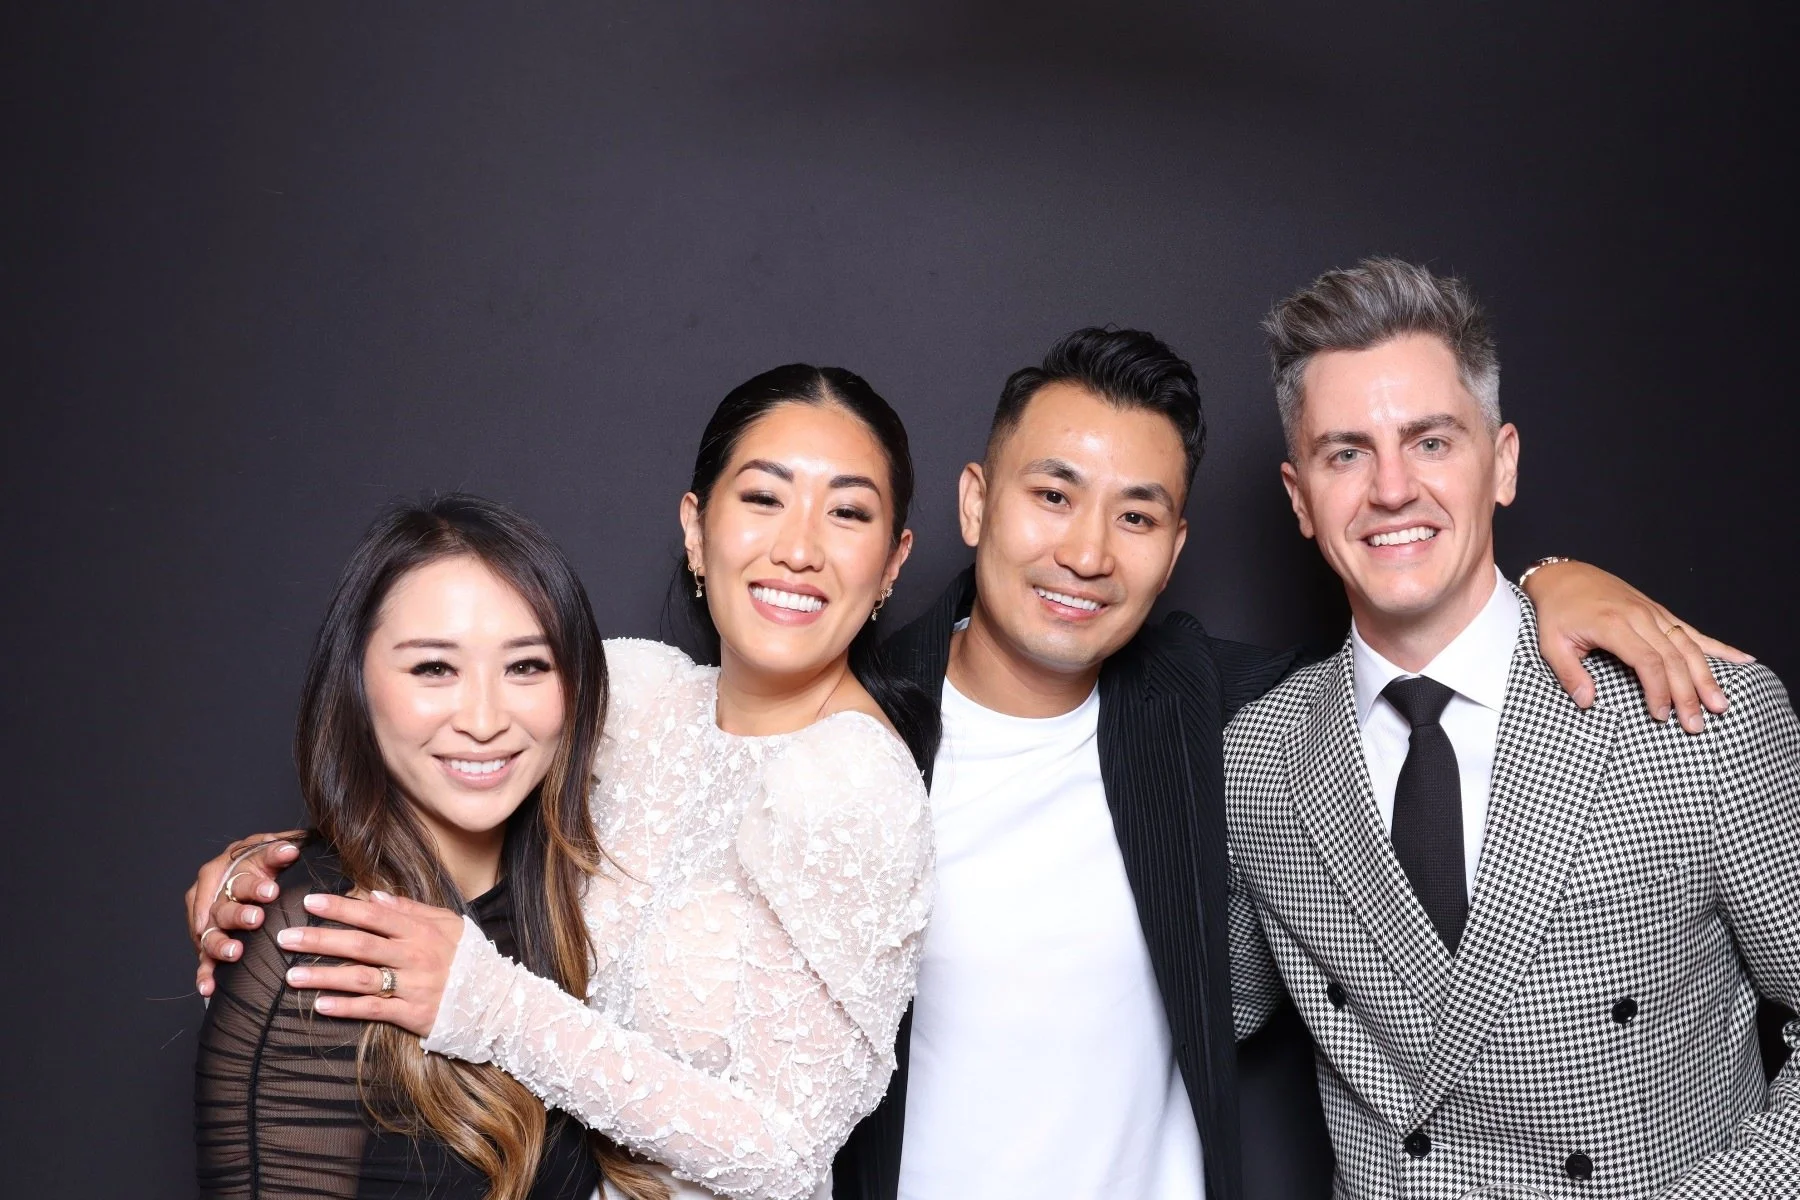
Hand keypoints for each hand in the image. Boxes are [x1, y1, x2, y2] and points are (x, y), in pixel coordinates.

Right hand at [187, 832, 303, 996]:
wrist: (264, 880)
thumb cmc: (268, 863)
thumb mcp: (274, 850)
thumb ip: (280, 850)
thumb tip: (290, 849)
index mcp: (228, 868)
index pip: (236, 875)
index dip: (252, 884)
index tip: (272, 891)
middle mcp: (215, 894)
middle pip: (222, 905)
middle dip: (238, 914)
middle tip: (257, 919)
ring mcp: (210, 921)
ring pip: (210, 933)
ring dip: (220, 943)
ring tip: (235, 951)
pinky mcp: (209, 943)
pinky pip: (203, 960)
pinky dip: (204, 974)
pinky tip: (208, 987)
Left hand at [277, 890, 465, 1037]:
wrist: (497, 1001)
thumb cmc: (470, 958)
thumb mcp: (448, 924)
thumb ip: (412, 908)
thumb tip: (374, 894)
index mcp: (421, 931)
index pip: (374, 915)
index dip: (341, 908)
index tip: (310, 902)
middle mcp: (414, 956)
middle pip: (359, 945)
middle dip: (320, 940)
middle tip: (285, 937)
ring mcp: (412, 986)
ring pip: (361, 978)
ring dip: (324, 977)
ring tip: (291, 976)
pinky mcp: (412, 1014)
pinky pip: (374, 1010)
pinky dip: (346, 1008)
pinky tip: (320, 1006)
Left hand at [1522, 560, 1751, 732]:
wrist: (1564, 576)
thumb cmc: (1557, 611)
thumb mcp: (1550, 643)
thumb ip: (1569, 673)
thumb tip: (1587, 703)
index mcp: (1614, 624)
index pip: (1648, 661)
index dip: (1658, 690)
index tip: (1660, 715)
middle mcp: (1640, 617)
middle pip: (1674, 658)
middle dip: (1688, 693)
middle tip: (1696, 724)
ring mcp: (1654, 613)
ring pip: (1689, 646)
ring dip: (1707, 677)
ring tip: (1720, 705)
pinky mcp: (1660, 612)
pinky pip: (1693, 631)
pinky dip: (1719, 647)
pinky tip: (1743, 660)